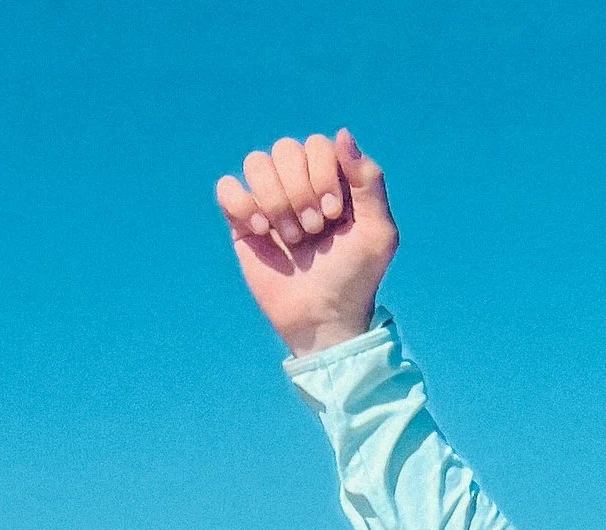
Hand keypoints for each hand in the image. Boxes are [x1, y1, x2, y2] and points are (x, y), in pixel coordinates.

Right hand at [214, 130, 396, 355]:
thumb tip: (342, 134)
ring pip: (256, 162)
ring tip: (292, 237)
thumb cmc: (355, 278)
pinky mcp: (243, 219)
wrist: (324, 319)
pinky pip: (227, 187)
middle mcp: (299, 183)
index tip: (334, 215)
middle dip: (300, 191)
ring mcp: (269, 199)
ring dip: (276, 201)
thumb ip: (369, 181)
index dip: (323, 174)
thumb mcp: (379, 234)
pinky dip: (242, 204)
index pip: (317, 144)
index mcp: (332, 179)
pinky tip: (262, 231)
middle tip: (315, 230)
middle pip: (285, 149)